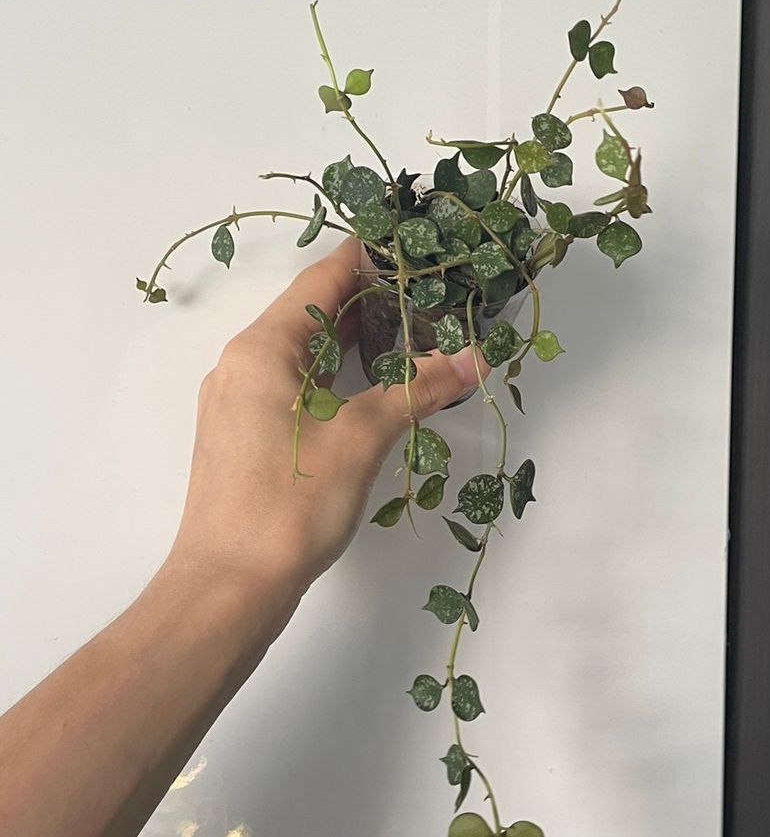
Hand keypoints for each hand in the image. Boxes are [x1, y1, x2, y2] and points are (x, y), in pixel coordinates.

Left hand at [167, 236, 483, 606]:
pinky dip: (334, 381)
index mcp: (262, 348)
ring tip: (413, 341)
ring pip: (303, 356)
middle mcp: (242, 365)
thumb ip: (416, 391)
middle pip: (311, 314)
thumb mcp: (361, 438)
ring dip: (354, 346)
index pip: (322, 279)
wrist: (228, 587)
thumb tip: (473, 358)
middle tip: (432, 299)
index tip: (418, 249)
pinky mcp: (243, 439)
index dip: (370, 259)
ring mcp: (238, 404)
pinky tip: (372, 395)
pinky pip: (293, 389)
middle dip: (371, 305)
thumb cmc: (288, 504)